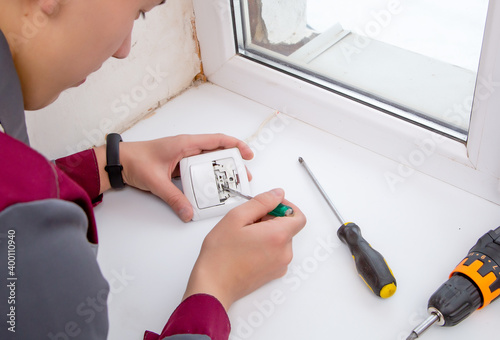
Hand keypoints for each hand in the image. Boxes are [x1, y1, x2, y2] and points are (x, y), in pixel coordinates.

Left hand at [94, 134, 253, 221]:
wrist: (119, 162)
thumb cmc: (135, 161)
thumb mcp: (156, 182)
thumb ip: (173, 198)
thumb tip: (188, 212)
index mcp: (185, 143)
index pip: (217, 140)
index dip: (235, 145)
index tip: (247, 154)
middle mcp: (186, 147)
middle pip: (216, 151)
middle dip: (232, 162)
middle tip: (243, 175)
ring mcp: (183, 156)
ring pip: (208, 160)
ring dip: (220, 169)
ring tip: (231, 182)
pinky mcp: (178, 164)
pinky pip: (198, 168)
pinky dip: (207, 176)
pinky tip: (211, 187)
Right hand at [182, 189, 306, 310]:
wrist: (213, 285)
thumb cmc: (220, 256)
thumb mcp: (236, 217)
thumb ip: (261, 202)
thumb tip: (277, 194)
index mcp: (278, 236)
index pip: (298, 216)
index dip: (285, 206)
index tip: (271, 205)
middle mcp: (284, 252)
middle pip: (288, 227)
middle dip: (271, 219)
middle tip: (249, 221)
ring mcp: (280, 265)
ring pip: (281, 239)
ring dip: (268, 233)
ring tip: (245, 236)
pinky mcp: (274, 273)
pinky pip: (277, 252)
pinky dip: (266, 246)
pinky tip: (247, 248)